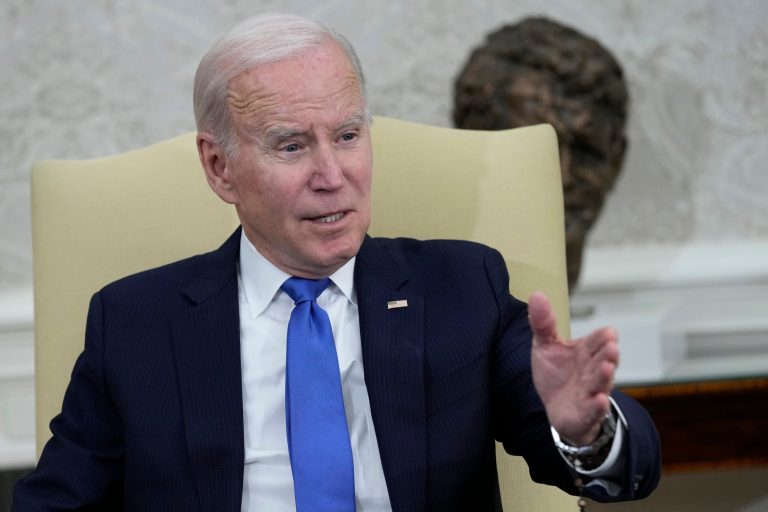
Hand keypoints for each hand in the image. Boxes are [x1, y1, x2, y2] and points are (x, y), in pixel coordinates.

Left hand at [529, 292, 618, 444]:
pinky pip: (594, 410)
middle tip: (612, 347)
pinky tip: (600, 400)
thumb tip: (536, 294)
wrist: (557, 408)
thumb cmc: (556, 373)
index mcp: (586, 351)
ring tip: (608, 368)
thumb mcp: (545, 345)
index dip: (603, 338)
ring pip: (601, 383)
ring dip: (605, 376)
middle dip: (608, 355)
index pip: (599, 341)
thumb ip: (543, 323)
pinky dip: (598, 406)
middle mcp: (593, 370)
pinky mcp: (586, 413)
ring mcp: (591, 391)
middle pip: (604, 360)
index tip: (608, 333)